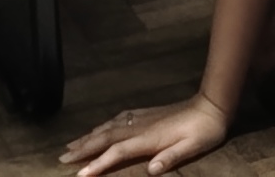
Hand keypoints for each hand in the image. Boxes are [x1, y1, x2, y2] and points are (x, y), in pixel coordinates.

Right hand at [65, 93, 233, 176]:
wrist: (212, 105)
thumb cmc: (204, 131)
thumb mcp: (192, 147)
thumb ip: (171, 158)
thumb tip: (151, 170)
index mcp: (149, 138)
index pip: (117, 152)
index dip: (98, 163)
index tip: (80, 175)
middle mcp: (140, 126)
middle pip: (105, 137)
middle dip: (83, 149)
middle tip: (62, 159)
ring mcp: (142, 118)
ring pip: (108, 127)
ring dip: (88, 136)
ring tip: (71, 145)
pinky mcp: (146, 113)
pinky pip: (117, 120)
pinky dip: (103, 125)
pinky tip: (99, 128)